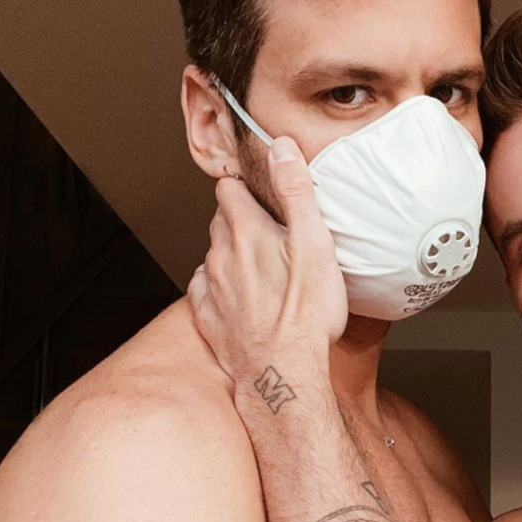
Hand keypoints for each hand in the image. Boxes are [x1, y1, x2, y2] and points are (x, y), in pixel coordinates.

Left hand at [188, 137, 346, 392]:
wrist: (283, 373)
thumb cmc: (306, 315)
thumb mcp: (315, 244)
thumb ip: (297, 192)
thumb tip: (283, 148)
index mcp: (247, 232)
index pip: (230, 189)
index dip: (245, 185)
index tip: (260, 188)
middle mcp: (221, 255)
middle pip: (221, 220)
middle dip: (240, 217)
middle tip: (269, 226)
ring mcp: (212, 287)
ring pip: (214, 253)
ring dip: (232, 250)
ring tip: (260, 261)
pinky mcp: (208, 316)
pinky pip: (206, 288)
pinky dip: (220, 284)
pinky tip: (240, 292)